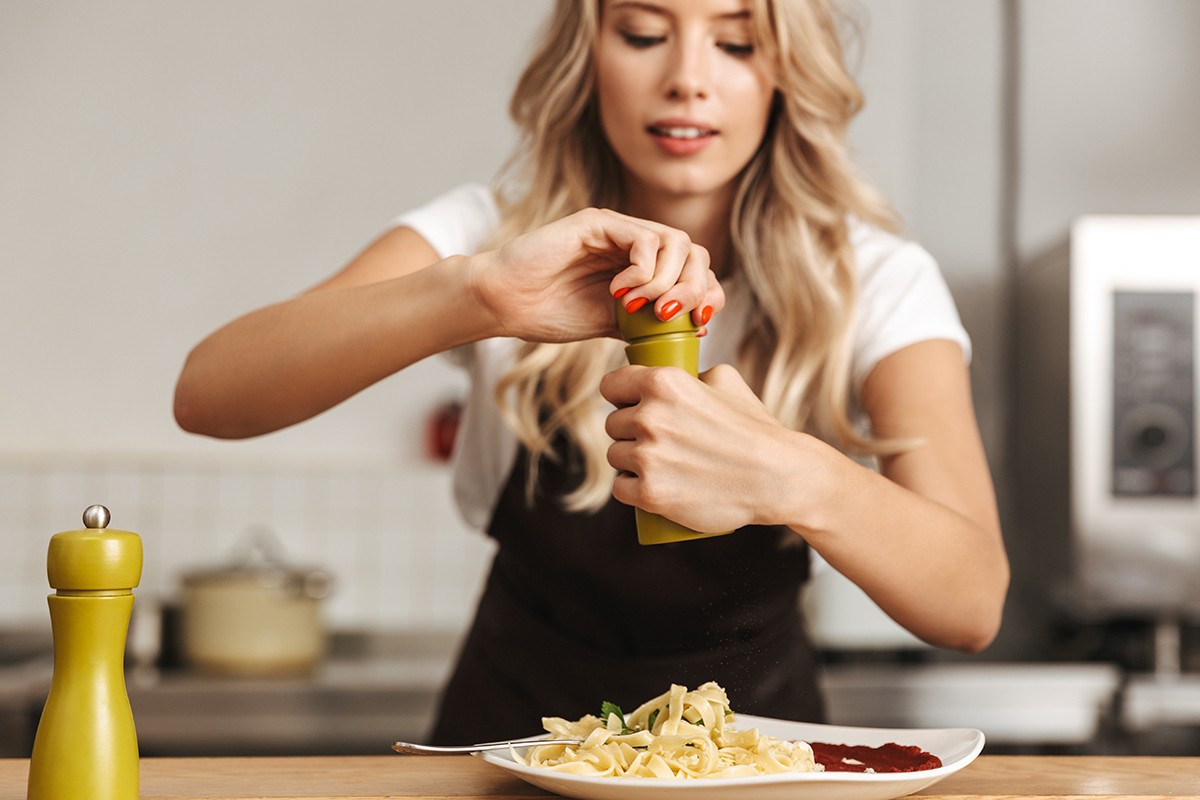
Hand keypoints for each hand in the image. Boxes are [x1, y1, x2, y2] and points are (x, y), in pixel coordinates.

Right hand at [468, 208, 724, 341]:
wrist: (503, 303)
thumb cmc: (547, 313)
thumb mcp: (612, 326)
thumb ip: (649, 323)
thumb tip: (698, 326)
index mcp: (641, 266)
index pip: (696, 269)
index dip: (708, 293)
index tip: (700, 322)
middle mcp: (634, 243)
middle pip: (695, 252)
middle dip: (694, 289)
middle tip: (670, 317)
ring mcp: (617, 230)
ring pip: (677, 242)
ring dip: (669, 281)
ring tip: (642, 309)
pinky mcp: (599, 223)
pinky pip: (645, 240)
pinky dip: (644, 271)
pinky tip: (620, 294)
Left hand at [600, 363, 799, 532]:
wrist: (778, 477)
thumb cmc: (755, 429)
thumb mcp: (726, 381)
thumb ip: (692, 372)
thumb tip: (674, 374)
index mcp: (663, 383)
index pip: (611, 385)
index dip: (619, 396)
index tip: (627, 405)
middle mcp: (650, 417)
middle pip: (612, 424)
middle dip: (629, 431)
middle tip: (657, 441)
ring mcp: (648, 457)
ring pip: (615, 456)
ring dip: (630, 461)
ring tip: (659, 464)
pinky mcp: (650, 493)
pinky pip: (620, 487)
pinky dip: (632, 489)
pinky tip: (649, 485)